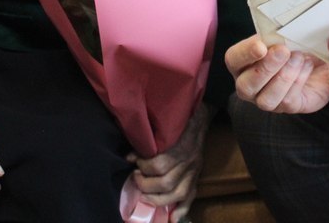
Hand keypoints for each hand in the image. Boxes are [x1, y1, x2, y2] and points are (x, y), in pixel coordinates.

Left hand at [132, 102, 211, 221]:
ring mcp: (194, 171)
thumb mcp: (164, 124)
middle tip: (135, 178)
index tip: (132, 160)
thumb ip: (148, 139)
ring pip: (177, 193)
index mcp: (180, 146)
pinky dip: (182, 210)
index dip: (143, 165)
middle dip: (146, 183)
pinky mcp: (197, 177)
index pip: (159, 164)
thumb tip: (129, 155)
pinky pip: (191, 196)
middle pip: (166, 182)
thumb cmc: (177, 120)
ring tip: (145, 194)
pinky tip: (172, 219)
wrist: (199, 116)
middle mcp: (188, 161)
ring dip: (158, 198)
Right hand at [225, 35, 328, 113]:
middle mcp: (249, 84)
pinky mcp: (286, 107)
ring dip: (284, 76)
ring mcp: (266, 99)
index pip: (233, 59)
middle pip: (246, 85)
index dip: (245, 53)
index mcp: (243, 62)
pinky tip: (307, 66)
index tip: (261, 46)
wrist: (320, 59)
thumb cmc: (296, 42)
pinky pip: (287, 101)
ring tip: (299, 57)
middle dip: (266, 68)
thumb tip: (278, 29)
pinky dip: (299, 81)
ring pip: (266, 99)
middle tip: (284, 51)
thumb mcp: (285, 33)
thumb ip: (276, 33)